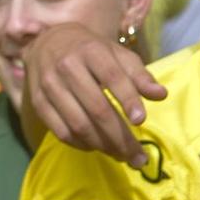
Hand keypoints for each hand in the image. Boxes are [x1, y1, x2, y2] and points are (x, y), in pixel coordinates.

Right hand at [25, 22, 165, 167]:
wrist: (49, 42)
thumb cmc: (92, 51)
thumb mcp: (118, 55)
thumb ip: (140, 75)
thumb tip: (161, 95)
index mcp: (92, 51)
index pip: (112, 77)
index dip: (128, 99)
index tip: (141, 121)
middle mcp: (67, 67)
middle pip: (97, 108)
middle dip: (120, 136)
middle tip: (138, 157)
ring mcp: (49, 86)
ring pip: (78, 124)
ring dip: (103, 145)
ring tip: (122, 156)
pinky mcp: (38, 103)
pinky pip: (60, 131)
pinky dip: (81, 144)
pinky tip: (97, 147)